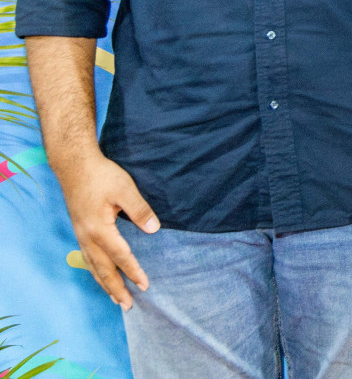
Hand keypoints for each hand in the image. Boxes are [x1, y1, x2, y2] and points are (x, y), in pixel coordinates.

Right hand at [55, 153, 158, 307]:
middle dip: (116, 288)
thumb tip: (154, 230)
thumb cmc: (101, 176)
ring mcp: (81, 235)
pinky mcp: (80, 231)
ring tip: (115, 299)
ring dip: (105, 284)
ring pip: (93, 266)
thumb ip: (140, 210)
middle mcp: (87, 237)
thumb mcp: (125, 189)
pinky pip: (88, 258)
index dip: (133, 272)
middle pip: (103, 269)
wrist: (74, 167)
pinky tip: (101, 276)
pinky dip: (96, 272)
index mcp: (100, 229)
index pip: (121, 256)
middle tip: (128, 306)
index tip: (145, 285)